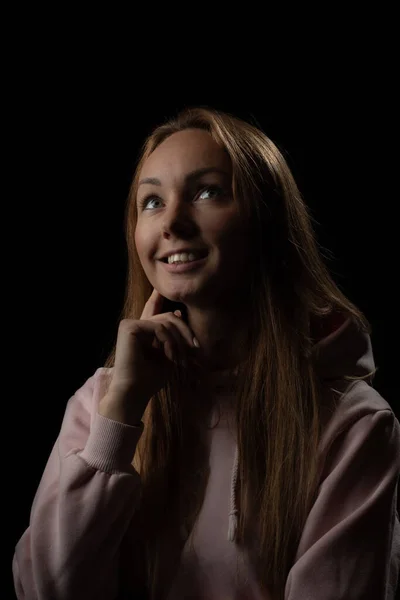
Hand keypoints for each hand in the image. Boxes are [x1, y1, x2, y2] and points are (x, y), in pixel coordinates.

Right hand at [99, 288, 198, 423]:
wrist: (134, 392)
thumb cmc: (151, 379)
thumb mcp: (168, 354)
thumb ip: (173, 336)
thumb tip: (178, 313)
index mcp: (142, 332)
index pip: (152, 310)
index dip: (157, 299)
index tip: (162, 289)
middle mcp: (134, 325)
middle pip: (168, 317)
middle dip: (185, 332)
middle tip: (194, 349)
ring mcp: (130, 325)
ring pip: (165, 321)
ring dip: (179, 340)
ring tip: (179, 358)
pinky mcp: (129, 327)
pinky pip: (158, 326)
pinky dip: (169, 341)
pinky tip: (170, 354)